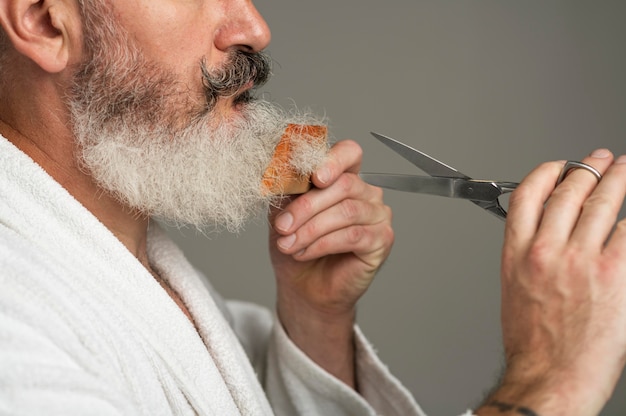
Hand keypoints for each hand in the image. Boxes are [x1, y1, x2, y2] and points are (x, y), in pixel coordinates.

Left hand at [268, 139, 392, 385]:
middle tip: (282, 226)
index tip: (314, 177)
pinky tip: (305, 253)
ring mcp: (377, 216)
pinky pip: (353, 235)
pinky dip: (323, 244)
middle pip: (344, 185)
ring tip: (289, 245)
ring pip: (346, 211)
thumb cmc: (295, 246)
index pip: (350, 153)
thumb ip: (286, 187)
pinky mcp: (381, 240)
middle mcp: (366, 193)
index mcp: (344, 177)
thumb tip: (281, 166)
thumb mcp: (282, 212)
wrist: (302, 286)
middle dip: (307, 206)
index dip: (333, 160)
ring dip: (311, 229)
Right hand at [477, 149, 625, 415]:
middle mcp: (546, 251)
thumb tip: (551, 233)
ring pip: (603, 204)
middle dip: (588, 168)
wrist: (551, 377)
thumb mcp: (515, 289)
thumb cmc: (533, 343)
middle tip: (601, 159)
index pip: (527, 196)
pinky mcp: (615, 274)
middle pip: (569, 192)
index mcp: (516, 253)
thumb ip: (529, 256)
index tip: (558, 166)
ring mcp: (581, 260)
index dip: (546, 172)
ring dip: (618, 180)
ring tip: (625, 169)